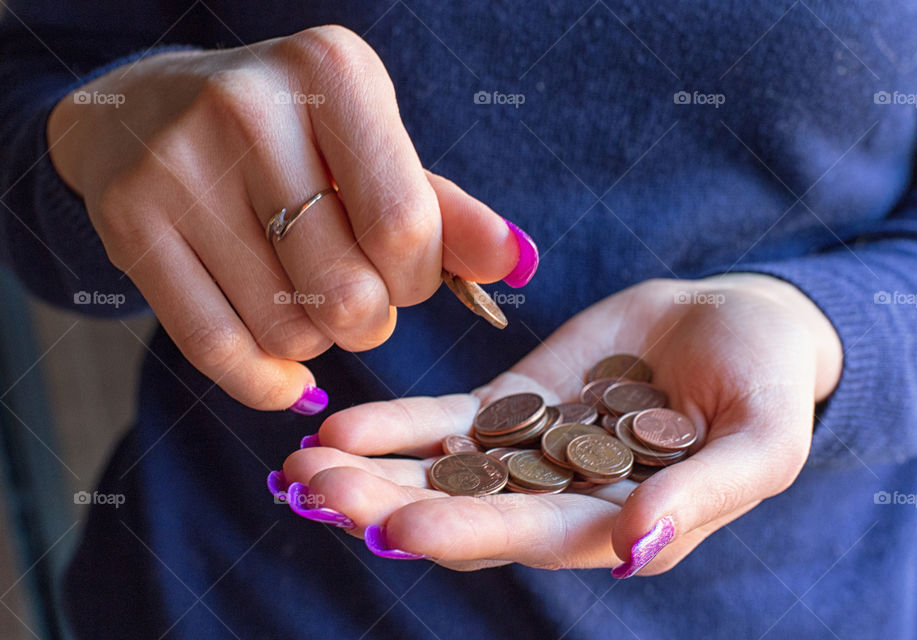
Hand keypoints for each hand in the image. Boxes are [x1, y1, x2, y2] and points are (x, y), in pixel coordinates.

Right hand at [47, 26, 533, 411]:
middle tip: (354, 290)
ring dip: (315, 340)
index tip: (402, 270)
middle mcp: (249, 108)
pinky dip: (263, 381)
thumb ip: (446, 212)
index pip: (404, 228)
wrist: (144, 111)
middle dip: (370, 317)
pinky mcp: (128, 221)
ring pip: (289, 332)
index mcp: (332, 74)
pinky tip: (278, 371)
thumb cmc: (289, 139)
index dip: (417, 278)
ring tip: (302, 295)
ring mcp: (178, 164)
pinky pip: (219, 352)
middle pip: (349, 293)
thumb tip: (518, 261)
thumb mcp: (372, 151)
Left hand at [278, 274, 841, 573]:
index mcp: (622, 522)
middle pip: (467, 507)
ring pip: (442, 468)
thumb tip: (638, 553)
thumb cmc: (767, 384)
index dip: (470, 531)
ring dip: (372, 469)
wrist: (739, 324)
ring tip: (299, 468)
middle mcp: (563, 497)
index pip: (535, 535)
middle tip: (315, 493)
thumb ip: (704, 497)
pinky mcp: (516, 404)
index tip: (400, 528)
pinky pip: (448, 418)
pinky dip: (396, 424)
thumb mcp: (761, 439)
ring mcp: (533, 450)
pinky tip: (338, 425)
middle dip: (390, 503)